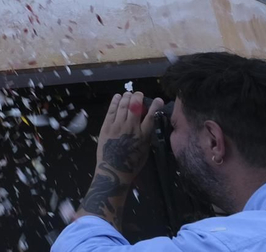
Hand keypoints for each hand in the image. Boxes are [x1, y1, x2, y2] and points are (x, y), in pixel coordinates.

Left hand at [79, 91, 163, 227]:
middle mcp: (131, 128)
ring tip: (129, 94)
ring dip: (127, 97)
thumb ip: (146, 135)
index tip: (158, 99)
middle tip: (139, 94)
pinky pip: (111, 110)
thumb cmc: (131, 163)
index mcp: (143, 135)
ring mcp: (117, 126)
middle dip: (138, 97)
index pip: (151, 115)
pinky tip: (117, 97)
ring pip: (123, 105)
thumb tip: (147, 123)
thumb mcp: (145, 150)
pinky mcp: (106, 126)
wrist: (113, 171)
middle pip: (135, 106)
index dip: (156, 105)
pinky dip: (115, 101)